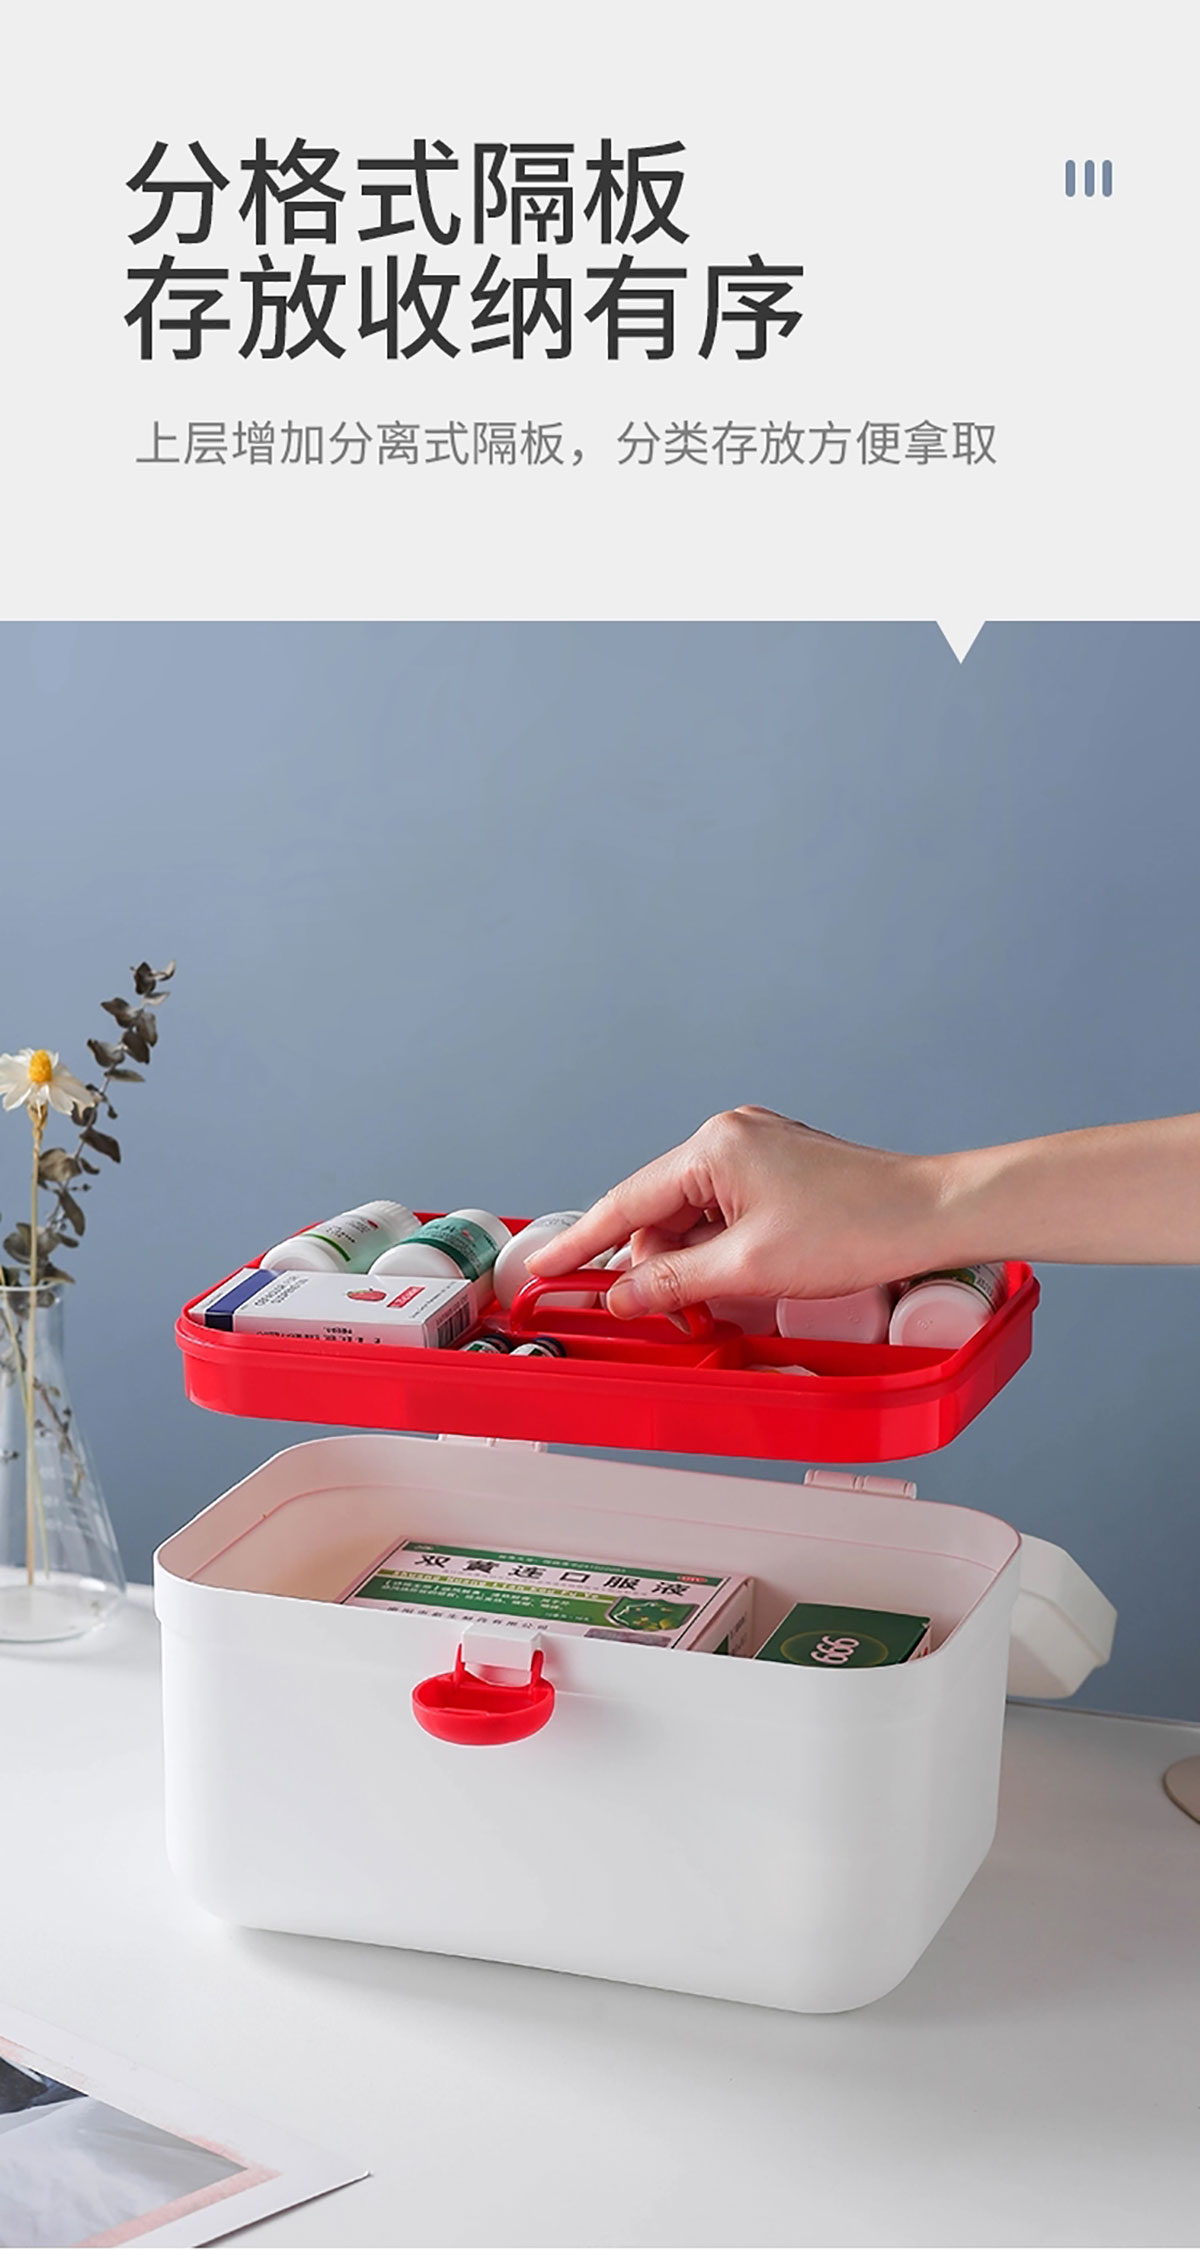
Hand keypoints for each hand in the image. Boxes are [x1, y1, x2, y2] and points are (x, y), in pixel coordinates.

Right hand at [529, 1107, 945, 1319]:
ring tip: (694, 1304)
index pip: (628, 1201)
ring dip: (687, 1260)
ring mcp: (759, 1149)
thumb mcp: (749, 1269)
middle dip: (649, 1262)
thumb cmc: (856, 1228)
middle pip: (661, 1207)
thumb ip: (674, 1283)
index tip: (547, 1266)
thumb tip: (622, 1295)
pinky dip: (717, 1247)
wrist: (933, 1214)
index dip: (584, 1241)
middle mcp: (732, 1135)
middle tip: (638, 1311)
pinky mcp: (781, 1168)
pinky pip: (726, 1209)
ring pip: (695, 1213)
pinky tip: (722, 1282)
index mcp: (715, 1145)